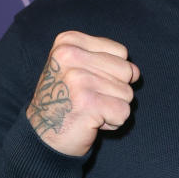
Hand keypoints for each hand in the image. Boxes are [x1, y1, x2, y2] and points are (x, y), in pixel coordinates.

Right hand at [26, 31, 139, 156]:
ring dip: (112, 107)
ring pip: (127, 93)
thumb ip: (109, 61)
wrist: (42, 135)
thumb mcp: (79, 67)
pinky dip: (112, 122)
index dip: (112, 72)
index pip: (121, 52)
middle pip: (127, 71)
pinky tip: (91, 122)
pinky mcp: (87, 103)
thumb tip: (135, 72)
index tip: (88, 83)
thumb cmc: (66, 100)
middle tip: (88, 99)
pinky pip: (123, 112)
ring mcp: (78, 79)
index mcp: (68, 42)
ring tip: (88, 110)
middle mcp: (70, 56)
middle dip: (114, 91)